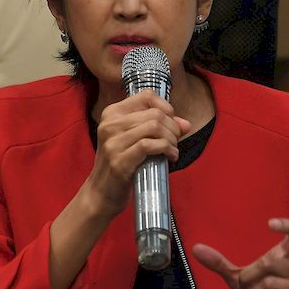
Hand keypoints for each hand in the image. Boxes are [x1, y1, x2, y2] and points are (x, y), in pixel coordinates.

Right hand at [84, 90, 190, 218]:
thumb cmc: (122, 164)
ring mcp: (113, 142)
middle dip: (173, 127)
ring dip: (171, 139)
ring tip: (173, 149)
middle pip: (155, 113)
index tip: (172, 123)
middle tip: (176, 141)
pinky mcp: (119, 161)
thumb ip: (159, 128)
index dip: (166, 108)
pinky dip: (167, 149)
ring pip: (154, 127)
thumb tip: (186, 124)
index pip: (146, 96)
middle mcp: (110, 124)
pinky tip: (171, 157)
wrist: (101, 193)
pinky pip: (149, 145)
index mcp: (112, 113)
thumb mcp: (136, 140)